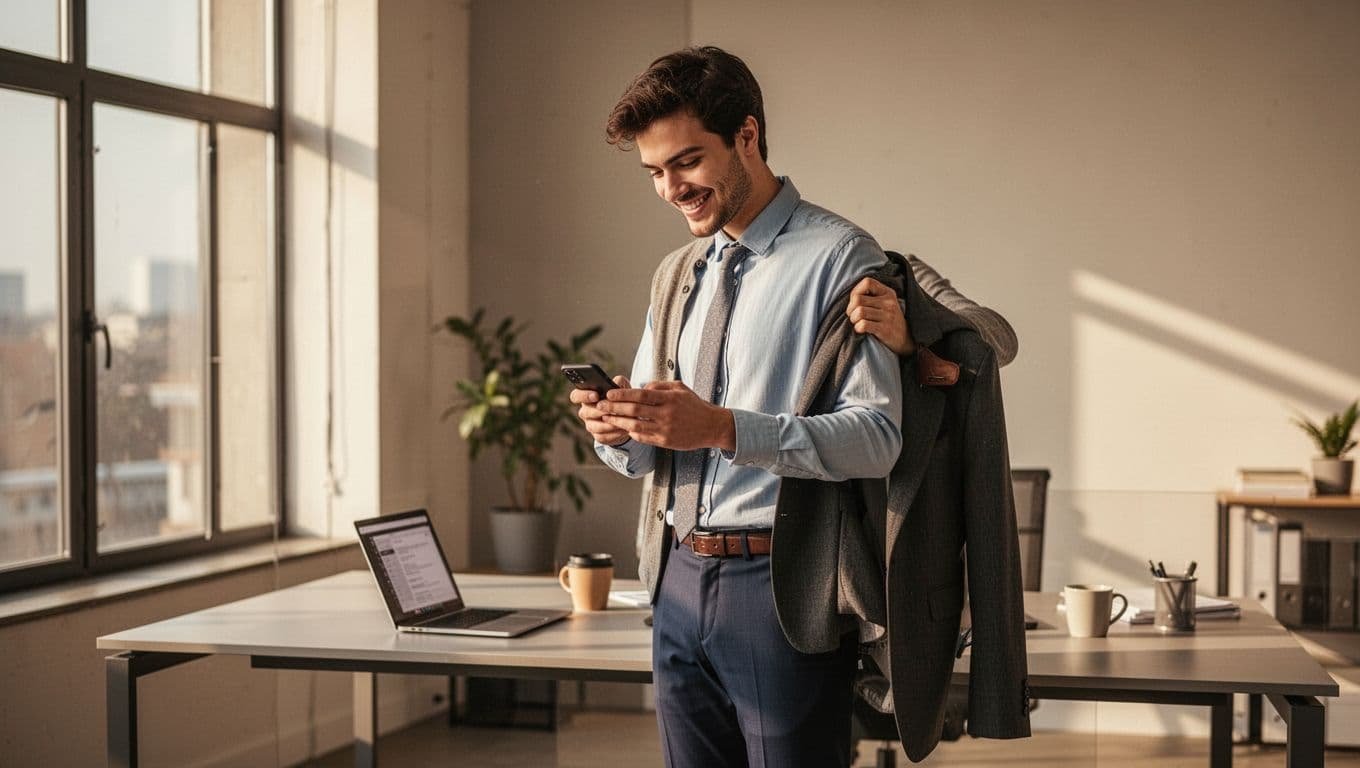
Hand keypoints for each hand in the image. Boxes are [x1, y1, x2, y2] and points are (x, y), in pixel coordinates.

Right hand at [570, 374, 632, 445]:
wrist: (630, 416)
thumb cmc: (622, 398)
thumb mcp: (622, 387)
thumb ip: (618, 382)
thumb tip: (616, 383)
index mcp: (586, 397)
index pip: (576, 396)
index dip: (583, 396)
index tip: (596, 395)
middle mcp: (585, 411)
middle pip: (585, 412)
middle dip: (598, 411)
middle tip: (611, 409)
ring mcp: (590, 424)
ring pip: (593, 426)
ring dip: (607, 423)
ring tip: (620, 420)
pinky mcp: (598, 436)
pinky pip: (602, 436)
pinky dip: (613, 433)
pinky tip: (623, 429)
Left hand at [597, 381, 735, 451]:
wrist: (711, 426)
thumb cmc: (693, 405)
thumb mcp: (679, 388)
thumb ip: (658, 386)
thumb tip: (640, 388)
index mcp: (669, 399)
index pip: (640, 395)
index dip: (622, 394)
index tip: (609, 393)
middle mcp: (666, 414)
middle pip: (634, 410)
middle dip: (614, 407)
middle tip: (601, 405)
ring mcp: (665, 430)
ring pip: (635, 426)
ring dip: (618, 421)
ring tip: (606, 417)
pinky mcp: (665, 442)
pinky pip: (643, 437)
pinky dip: (631, 432)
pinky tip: (623, 427)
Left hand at [848, 277, 913, 355]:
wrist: (905, 339)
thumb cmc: (888, 320)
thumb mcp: (884, 304)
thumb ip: (870, 297)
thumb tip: (850, 298)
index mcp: (887, 292)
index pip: (867, 282)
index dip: (855, 291)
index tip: (855, 303)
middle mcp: (889, 302)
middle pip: (858, 299)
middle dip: (850, 309)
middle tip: (853, 316)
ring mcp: (888, 316)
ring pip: (859, 312)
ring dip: (853, 320)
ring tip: (857, 323)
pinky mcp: (885, 329)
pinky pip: (863, 325)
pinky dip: (858, 328)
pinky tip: (861, 330)